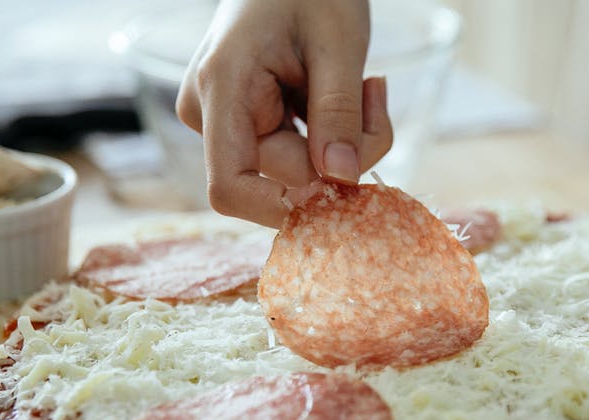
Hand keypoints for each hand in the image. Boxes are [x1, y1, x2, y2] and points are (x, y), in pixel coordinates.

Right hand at [176, 0, 392, 227]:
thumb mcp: (338, 44)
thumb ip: (338, 112)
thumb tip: (343, 180)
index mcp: (221, 89)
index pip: (229, 187)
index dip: (281, 207)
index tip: (340, 190)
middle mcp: (212, 113)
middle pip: (283, 177)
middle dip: (343, 154)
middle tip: (376, 100)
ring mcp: (230, 120)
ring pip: (300, 169)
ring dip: (347, 141)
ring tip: (366, 85)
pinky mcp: (252, 123)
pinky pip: (302, 153)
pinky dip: (338, 133)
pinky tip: (353, 90)